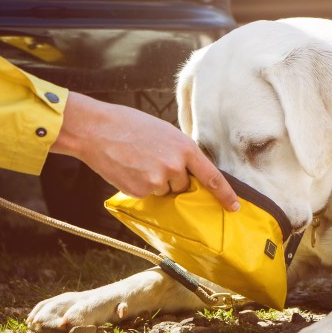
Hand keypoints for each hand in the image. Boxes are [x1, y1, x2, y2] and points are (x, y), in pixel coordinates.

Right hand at [50, 92, 239, 210]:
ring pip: (165, 191)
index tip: (234, 207)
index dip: (225, 194)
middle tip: (154, 160)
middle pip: (184, 186)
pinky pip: (148, 195)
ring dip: (156, 182)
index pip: (212, 177)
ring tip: (138, 161)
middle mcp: (175, 167)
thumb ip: (180, 152)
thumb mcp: (165, 132)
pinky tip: (130, 169)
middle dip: (174, 178)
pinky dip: (141, 185)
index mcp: (185, 148)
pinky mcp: (140, 191)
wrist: (97, 130)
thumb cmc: (130, 125)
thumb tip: (187, 172)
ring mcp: (157, 181)